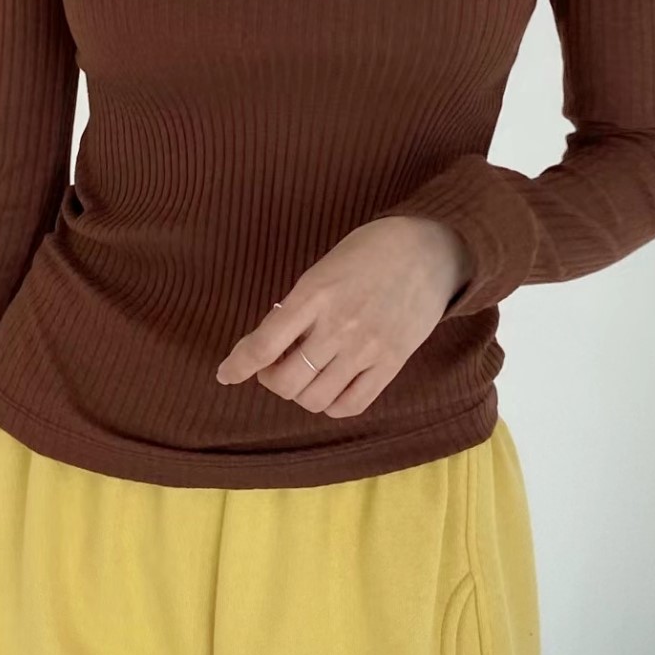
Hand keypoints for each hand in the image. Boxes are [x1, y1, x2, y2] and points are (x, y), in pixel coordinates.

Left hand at [214, 216, 471, 417]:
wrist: (429, 249)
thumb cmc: (368, 252)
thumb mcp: (322, 269)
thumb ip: (296, 307)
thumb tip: (268, 347)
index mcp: (314, 295)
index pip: (263, 346)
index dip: (237, 366)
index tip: (225, 374)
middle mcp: (338, 326)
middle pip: (286, 382)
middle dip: (271, 380)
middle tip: (274, 366)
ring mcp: (367, 348)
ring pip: (315, 399)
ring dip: (300, 393)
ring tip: (305, 374)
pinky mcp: (392, 363)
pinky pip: (351, 405)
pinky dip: (331, 404)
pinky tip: (330, 387)